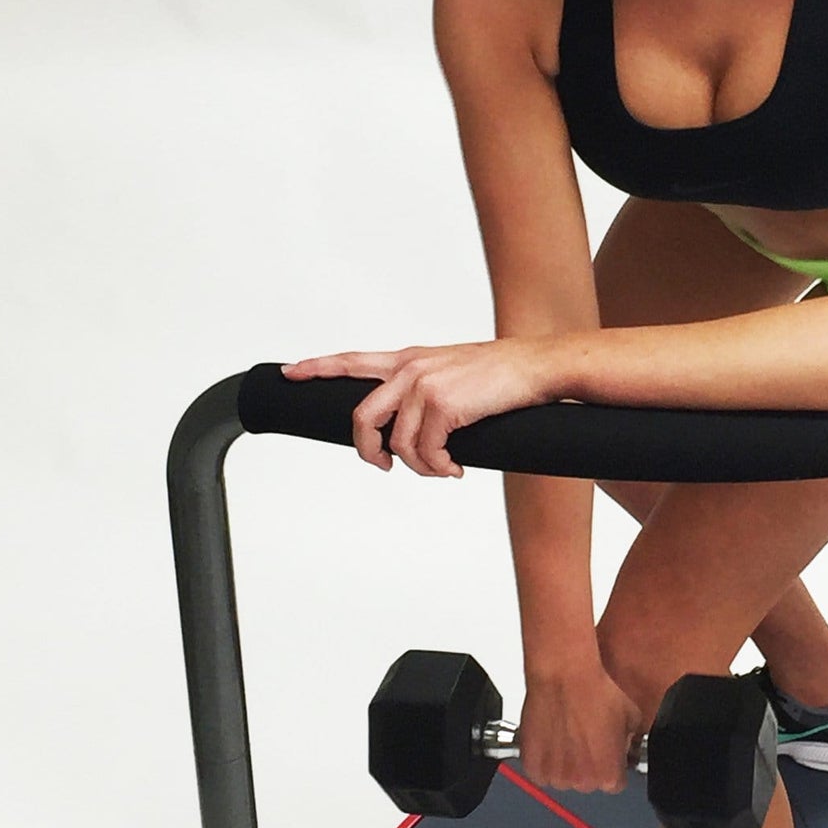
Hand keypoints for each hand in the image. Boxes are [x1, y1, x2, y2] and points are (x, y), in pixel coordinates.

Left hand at [280, 340, 546, 476]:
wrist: (538, 366)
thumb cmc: (503, 374)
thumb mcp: (453, 370)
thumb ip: (425, 388)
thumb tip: (411, 429)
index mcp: (410, 359)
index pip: (352, 360)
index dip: (317, 367)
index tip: (290, 372)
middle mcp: (411, 369)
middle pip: (362, 418)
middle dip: (368, 451)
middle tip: (385, 466)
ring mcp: (425, 386)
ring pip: (398, 445)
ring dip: (419, 467)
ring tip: (442, 468)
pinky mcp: (444, 406)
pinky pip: (427, 453)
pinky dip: (440, 469)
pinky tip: (456, 468)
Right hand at [517, 669, 643, 794]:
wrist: (565, 677)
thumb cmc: (595, 693)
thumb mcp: (632, 717)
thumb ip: (631, 742)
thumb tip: (628, 746)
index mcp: (610, 776)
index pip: (615, 783)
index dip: (611, 765)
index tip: (606, 755)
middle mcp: (582, 782)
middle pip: (587, 782)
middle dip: (587, 765)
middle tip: (584, 739)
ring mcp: (555, 776)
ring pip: (561, 777)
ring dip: (564, 763)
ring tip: (566, 736)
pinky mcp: (532, 766)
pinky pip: (539, 770)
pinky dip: (542, 759)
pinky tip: (550, 738)